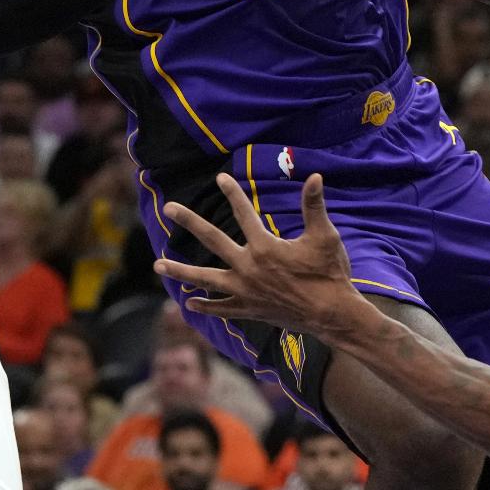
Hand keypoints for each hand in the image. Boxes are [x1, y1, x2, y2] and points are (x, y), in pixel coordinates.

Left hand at [154, 173, 367, 337]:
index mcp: (265, 247)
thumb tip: (315, 176)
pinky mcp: (249, 309)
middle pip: (212, 240)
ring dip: (181, 271)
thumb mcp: (324, 236)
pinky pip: (221, 308)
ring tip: (158, 265)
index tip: (220, 177)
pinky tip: (188, 303)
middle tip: (169, 208)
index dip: (232, 193)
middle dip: (189, 222)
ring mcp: (245, 291)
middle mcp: (248, 268)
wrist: (332, 315)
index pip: (243, 213)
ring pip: (205, 279)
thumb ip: (314, 205)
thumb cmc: (329, 273)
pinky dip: (205, 306)